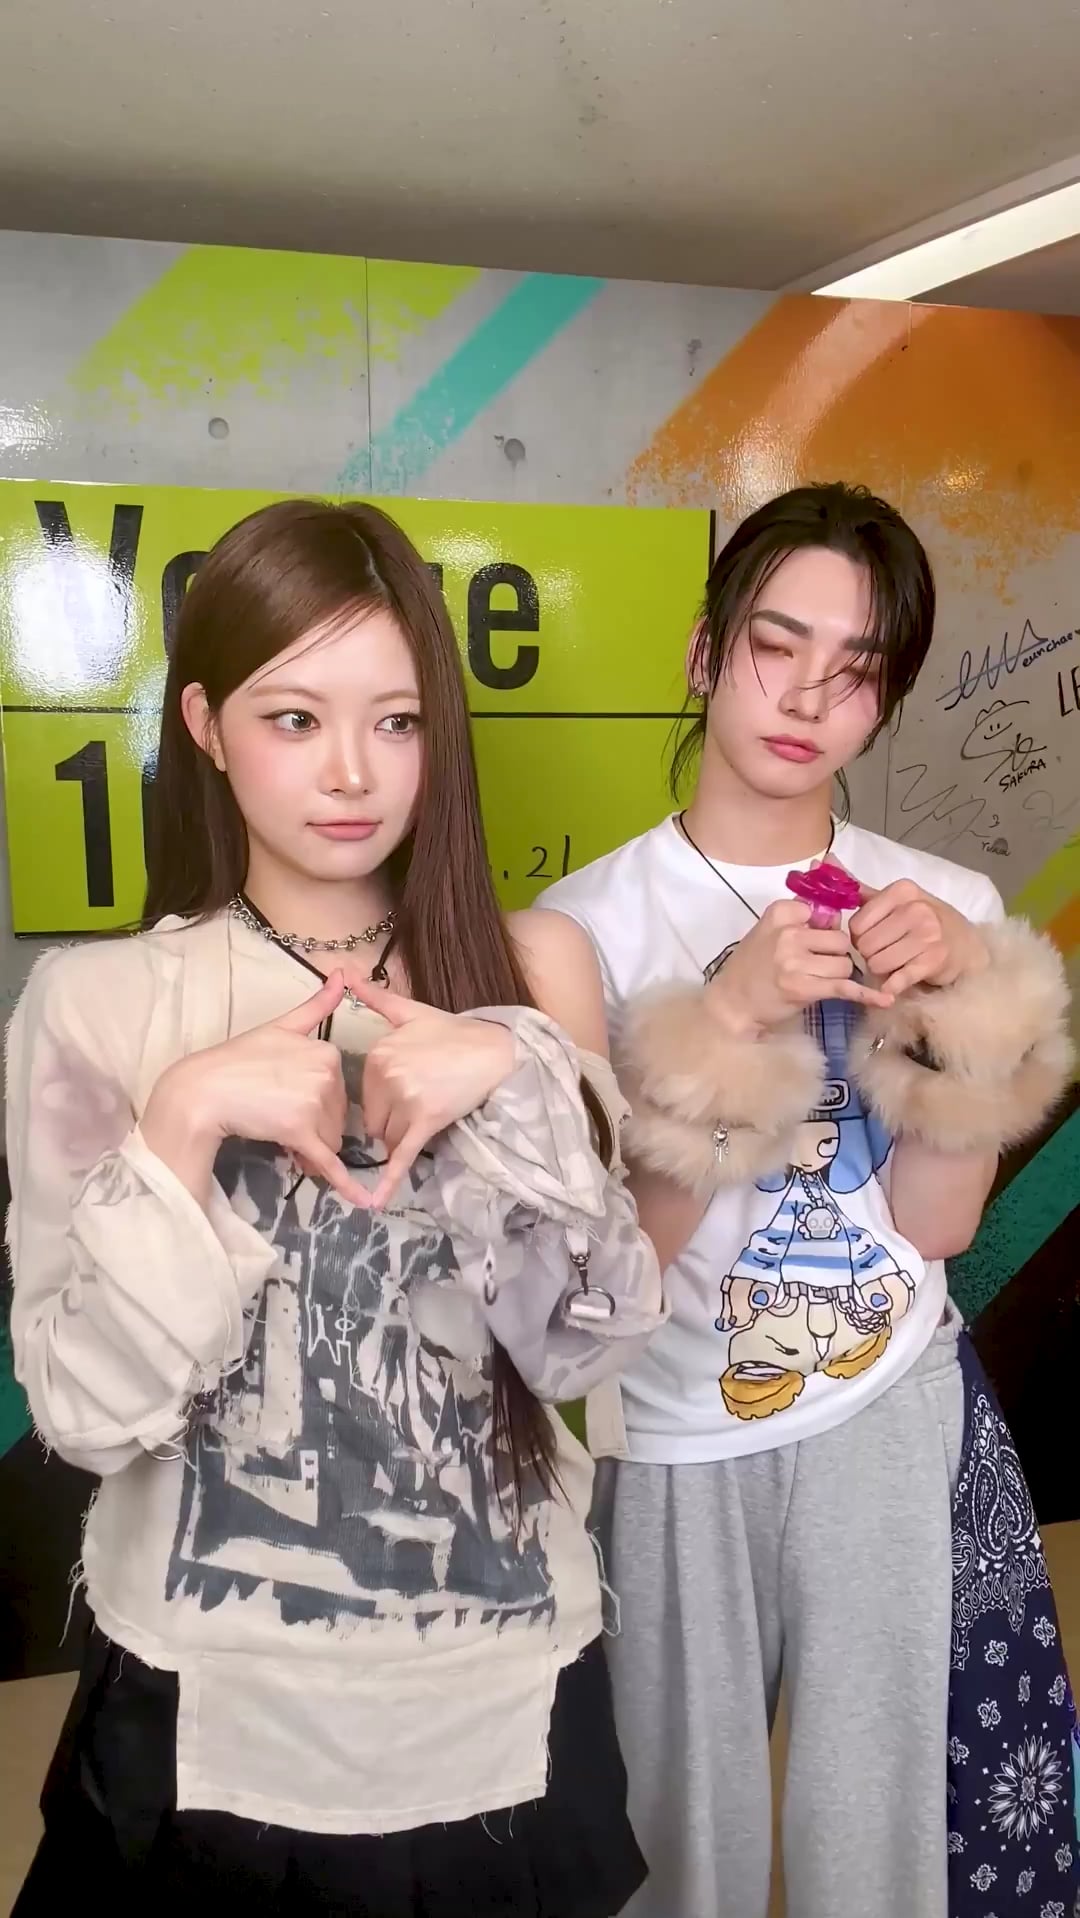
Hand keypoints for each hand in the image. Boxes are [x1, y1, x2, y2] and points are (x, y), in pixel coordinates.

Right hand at [142, 972, 369, 1206]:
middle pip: (337, 1118)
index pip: (339, 1091)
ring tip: (276, 1132)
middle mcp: (327, 1074)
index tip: (288, 1100)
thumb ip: (315, 1007)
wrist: (202, 1090)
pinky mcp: (302, 1131)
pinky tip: (365, 1202)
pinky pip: (329, 1162)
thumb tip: (341, 974)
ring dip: (310, 1147)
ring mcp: (315, 1102)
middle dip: (314, 1127)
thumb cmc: (237, 1060)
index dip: (317, 1104)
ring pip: (330, 1141)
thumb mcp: (279, 1028)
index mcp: (327, 1051)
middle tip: (276, 1117)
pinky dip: (347, 1185)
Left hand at [346, 977, 515, 1205]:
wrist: (495, 1050)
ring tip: (432, 1111)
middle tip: (423, 1101)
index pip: (364, 1097)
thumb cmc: (453, 1033)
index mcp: (378, 1055)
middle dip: (392, 1121)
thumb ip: (373, 998)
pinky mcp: (425, 1123)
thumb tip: (342, 973)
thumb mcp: (410, 1013)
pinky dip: (388, 1181)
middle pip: (374, 1121)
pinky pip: (401, 1156)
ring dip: (404, 1136)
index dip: (383, 1102)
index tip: (407, 1090)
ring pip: (389, 1138)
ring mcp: (406, 1102)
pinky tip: (375, 1201)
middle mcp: (387, 1078)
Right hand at [705, 899, 894, 1036]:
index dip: (828, 930)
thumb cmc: (752, 966)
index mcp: (781, 913)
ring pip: (844, 965)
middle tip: (818, 967)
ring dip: (837, 976)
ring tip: (815, 982)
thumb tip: (838, 910)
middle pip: (842, 940)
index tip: (816, 942)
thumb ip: (803, 918)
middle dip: (837, 956)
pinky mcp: (804, 987)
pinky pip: (844, 987)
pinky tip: (883, 1000)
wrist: (732, 1002)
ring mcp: (795, 961)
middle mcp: (788, 933)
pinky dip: (865, 995)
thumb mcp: (771, 932)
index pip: (828, 912)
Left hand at [850, 880, 989, 994]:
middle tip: (884, 953)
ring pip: (877, 964)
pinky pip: (896, 980)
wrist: (966, 945)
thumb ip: (860, 887)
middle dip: (869, 955)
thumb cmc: (925, 921)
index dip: (859, 936)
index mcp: (902, 891)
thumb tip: (825, 860)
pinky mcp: (933, 961)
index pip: (857, 923)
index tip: (873, 937)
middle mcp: (916, 910)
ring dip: (881, 970)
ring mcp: (927, 936)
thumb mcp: (897, 900)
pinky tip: (895, 983)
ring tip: (894, 963)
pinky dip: (891, 986)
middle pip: (865, 945)